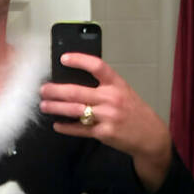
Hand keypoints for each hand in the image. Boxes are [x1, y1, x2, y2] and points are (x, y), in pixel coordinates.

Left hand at [40, 53, 172, 191]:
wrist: (150, 136)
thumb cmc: (134, 112)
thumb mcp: (124, 92)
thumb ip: (104, 87)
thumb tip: (76, 83)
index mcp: (117, 84)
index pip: (97, 66)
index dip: (79, 60)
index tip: (63, 58)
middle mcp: (111, 98)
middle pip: (77, 91)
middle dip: (56, 90)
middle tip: (43, 89)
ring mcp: (107, 116)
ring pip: (75, 110)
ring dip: (56, 107)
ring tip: (44, 105)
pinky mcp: (104, 133)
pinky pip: (80, 129)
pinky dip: (66, 127)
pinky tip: (57, 125)